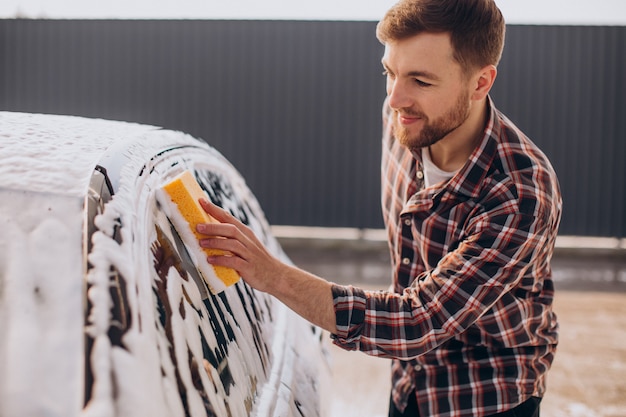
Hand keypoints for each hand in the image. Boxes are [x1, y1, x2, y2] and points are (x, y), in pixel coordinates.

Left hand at [197, 198, 337, 332]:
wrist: (276, 276)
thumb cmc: (257, 261)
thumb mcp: (246, 246)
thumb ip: (230, 240)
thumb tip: (207, 235)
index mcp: (246, 233)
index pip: (229, 218)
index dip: (214, 209)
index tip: (201, 201)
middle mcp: (248, 241)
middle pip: (230, 229)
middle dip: (213, 226)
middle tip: (198, 226)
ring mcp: (249, 254)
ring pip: (232, 243)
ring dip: (216, 242)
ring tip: (201, 243)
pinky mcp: (249, 267)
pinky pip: (234, 262)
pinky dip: (221, 260)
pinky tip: (210, 260)